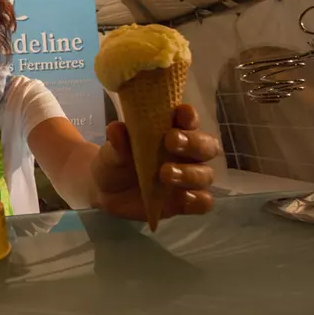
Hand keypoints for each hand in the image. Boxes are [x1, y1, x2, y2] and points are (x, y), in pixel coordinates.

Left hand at [90, 104, 219, 221]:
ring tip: (164, 173)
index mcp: (172, 131)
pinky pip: (203, 201)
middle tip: (171, 141)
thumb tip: (116, 128)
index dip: (189, 116)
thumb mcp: (112, 151)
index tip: (182, 113)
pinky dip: (197, 199)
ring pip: (205, 174)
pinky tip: (182, 196)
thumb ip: (118, 142)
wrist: (107, 191)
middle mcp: (187, 153)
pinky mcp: (186, 201)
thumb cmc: (116, 161)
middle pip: (206, 146)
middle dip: (193, 143)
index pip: (188, 120)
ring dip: (189, 173)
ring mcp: (189, 178)